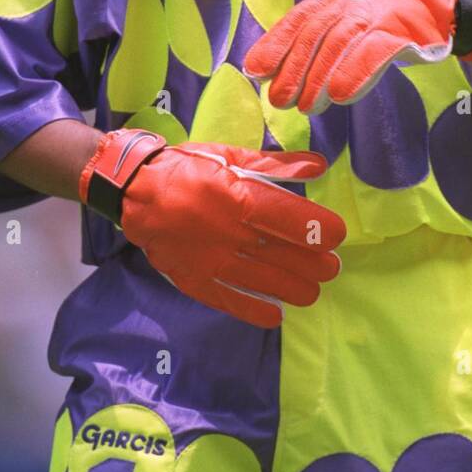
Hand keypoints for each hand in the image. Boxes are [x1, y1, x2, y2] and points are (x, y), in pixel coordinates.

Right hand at [118, 141, 344, 328]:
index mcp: (241, 197)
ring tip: (312, 291)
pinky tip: (276, 315)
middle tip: (330, 268)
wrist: (135, 191)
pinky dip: (255, 309)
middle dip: (314, 265)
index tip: (335, 236)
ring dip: (294, 289)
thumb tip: (319, 166)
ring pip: (263, 281)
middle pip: (284, 255)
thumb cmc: (188, 168)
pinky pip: (229, 300)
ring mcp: (212, 260)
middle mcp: (231, 233)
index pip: (291, 220)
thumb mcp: (231, 156)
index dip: (320, 230)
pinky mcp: (195, 279)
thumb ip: (277, 165)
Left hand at [243, 0, 456, 114]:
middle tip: (280, 101)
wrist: (438, 3)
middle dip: (294, 69)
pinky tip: (340, 95)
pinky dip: (354, 73)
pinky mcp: (401, 32)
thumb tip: (273, 68)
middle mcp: (351, 0)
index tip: (255, 71)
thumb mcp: (346, 12)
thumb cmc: (383, 15)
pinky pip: (374, 52)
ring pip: (340, 43)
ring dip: (319, 77)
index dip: (274, 45)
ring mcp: (377, 14)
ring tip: (306, 106)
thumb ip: (315, 35)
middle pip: (315, 34)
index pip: (297, 19)